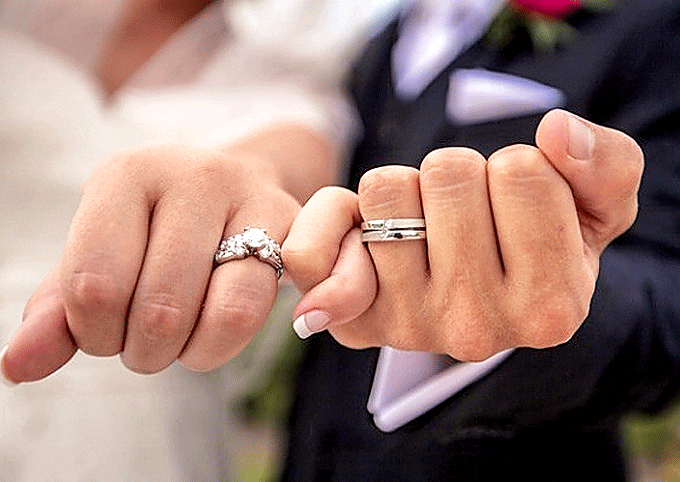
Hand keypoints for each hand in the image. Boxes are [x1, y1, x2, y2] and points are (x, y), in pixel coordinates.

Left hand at [1, 123, 332, 384]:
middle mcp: (194, 174)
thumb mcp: (100, 258)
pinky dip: (230, 342)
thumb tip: (17, 367)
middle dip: (144, 350)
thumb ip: (56, 312)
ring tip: (180, 341)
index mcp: (127, 174)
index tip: (102, 330)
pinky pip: (264, 311)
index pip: (94, 285)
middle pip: (160, 308)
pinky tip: (216, 328)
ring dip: (193, 353)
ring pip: (226, 313)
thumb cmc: (154, 233)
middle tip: (144, 339)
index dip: (93, 333)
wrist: (231, 190)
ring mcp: (252, 197)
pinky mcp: (295, 228)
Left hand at [283, 110, 642, 360]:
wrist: (480, 288)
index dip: (518, 167)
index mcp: (549, 305)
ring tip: (427, 226)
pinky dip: (333, 219)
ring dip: (406, 189)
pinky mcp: (354, 321)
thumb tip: (556, 133)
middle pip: (448, 173)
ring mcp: (408, 327)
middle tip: (468, 215)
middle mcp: (477, 328)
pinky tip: (364, 237)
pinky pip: (311, 248)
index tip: (516, 207)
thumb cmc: (537, 242)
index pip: (520, 171)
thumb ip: (605, 167)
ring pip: (385, 188)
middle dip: (459, 175)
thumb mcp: (595, 207)